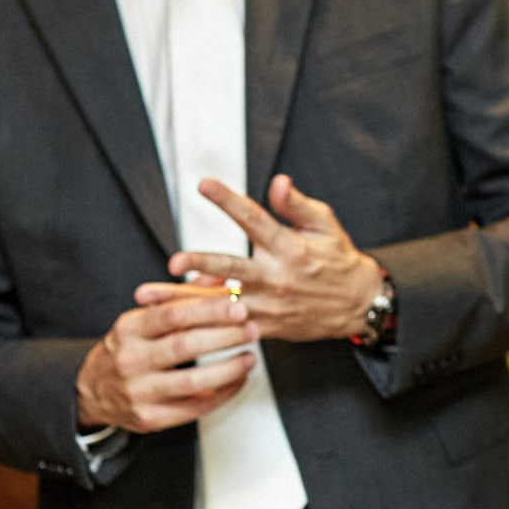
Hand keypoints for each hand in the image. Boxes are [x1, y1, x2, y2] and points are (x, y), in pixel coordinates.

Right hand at [75, 289, 258, 431]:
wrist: (93, 390)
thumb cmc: (129, 348)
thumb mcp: (143, 318)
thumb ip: (182, 298)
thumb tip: (220, 280)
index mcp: (129, 329)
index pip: (172, 314)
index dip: (209, 309)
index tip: (238, 305)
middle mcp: (130, 360)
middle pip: (185, 346)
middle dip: (225, 336)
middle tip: (251, 329)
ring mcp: (138, 392)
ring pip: (193, 382)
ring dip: (229, 369)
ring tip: (250, 357)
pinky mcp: (150, 419)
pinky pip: (194, 408)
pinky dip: (222, 394)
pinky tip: (237, 380)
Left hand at [134, 175, 382, 342]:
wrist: (359, 305)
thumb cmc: (338, 259)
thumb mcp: (325, 224)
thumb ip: (296, 204)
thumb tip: (276, 181)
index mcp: (291, 248)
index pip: (256, 219)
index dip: (229, 201)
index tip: (203, 184)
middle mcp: (278, 277)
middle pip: (234, 269)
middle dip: (203, 265)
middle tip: (175, 260)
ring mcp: (270, 306)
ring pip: (220, 303)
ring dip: (183, 300)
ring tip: (150, 295)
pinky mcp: (266, 327)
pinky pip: (228, 327)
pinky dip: (201, 323)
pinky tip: (171, 320)